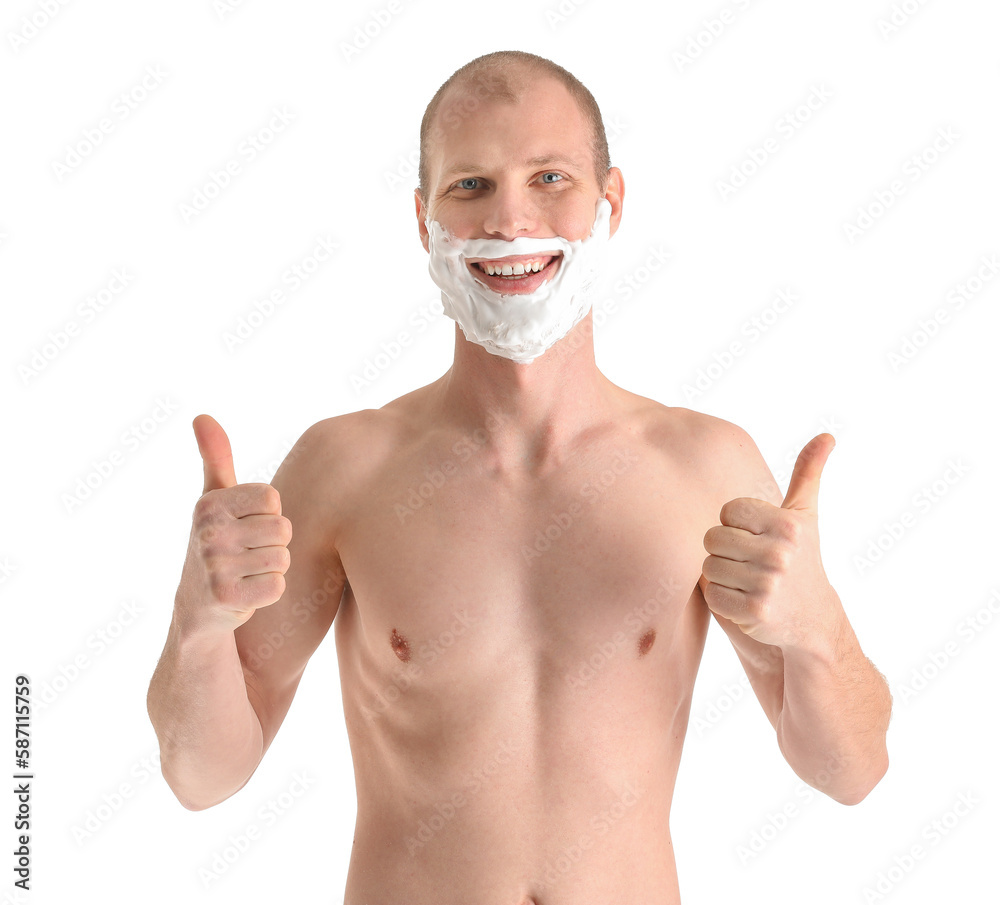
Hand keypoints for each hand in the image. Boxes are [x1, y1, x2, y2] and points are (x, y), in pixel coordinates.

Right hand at [174, 414, 292, 632]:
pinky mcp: (227, 596)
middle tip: (248, 553)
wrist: (198, 607)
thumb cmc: (217, 543)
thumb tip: (202, 415)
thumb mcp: (214, 498)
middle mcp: (209, 532)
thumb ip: (215, 457)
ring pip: (283, 558)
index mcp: (210, 504)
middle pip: (283, 529)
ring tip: (246, 571)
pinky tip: (247, 591)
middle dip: (273, 543)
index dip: (268, 514)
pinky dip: (269, 591)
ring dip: (271, 568)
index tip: (247, 525)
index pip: (273, 498)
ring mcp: (215, 566)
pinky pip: (278, 586)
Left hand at [701, 433, 841, 650]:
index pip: (728, 511)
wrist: (813, 622)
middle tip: (752, 565)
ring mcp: (768, 582)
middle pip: (713, 538)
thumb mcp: (805, 516)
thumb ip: (808, 474)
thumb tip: (827, 435)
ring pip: (708, 566)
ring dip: (723, 577)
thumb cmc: (801, 561)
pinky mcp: (755, 610)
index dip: (737, 526)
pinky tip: (746, 603)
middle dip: (726, 552)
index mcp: (787, 523)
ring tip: (750, 584)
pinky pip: (711, 595)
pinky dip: (722, 601)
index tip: (759, 540)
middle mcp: (780, 551)